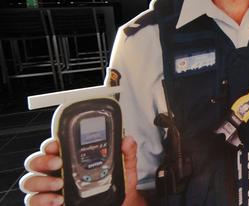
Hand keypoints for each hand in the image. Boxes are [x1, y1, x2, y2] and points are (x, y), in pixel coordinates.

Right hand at [20, 136, 143, 205]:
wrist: (121, 204)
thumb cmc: (117, 184)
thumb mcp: (124, 167)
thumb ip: (126, 153)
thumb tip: (127, 140)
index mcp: (70, 158)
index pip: (52, 147)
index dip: (50, 144)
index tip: (56, 145)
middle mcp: (56, 171)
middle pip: (35, 161)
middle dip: (42, 160)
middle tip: (58, 163)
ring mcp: (50, 188)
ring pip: (30, 181)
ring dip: (41, 181)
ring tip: (59, 184)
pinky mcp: (48, 203)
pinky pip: (34, 201)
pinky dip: (41, 200)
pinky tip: (57, 200)